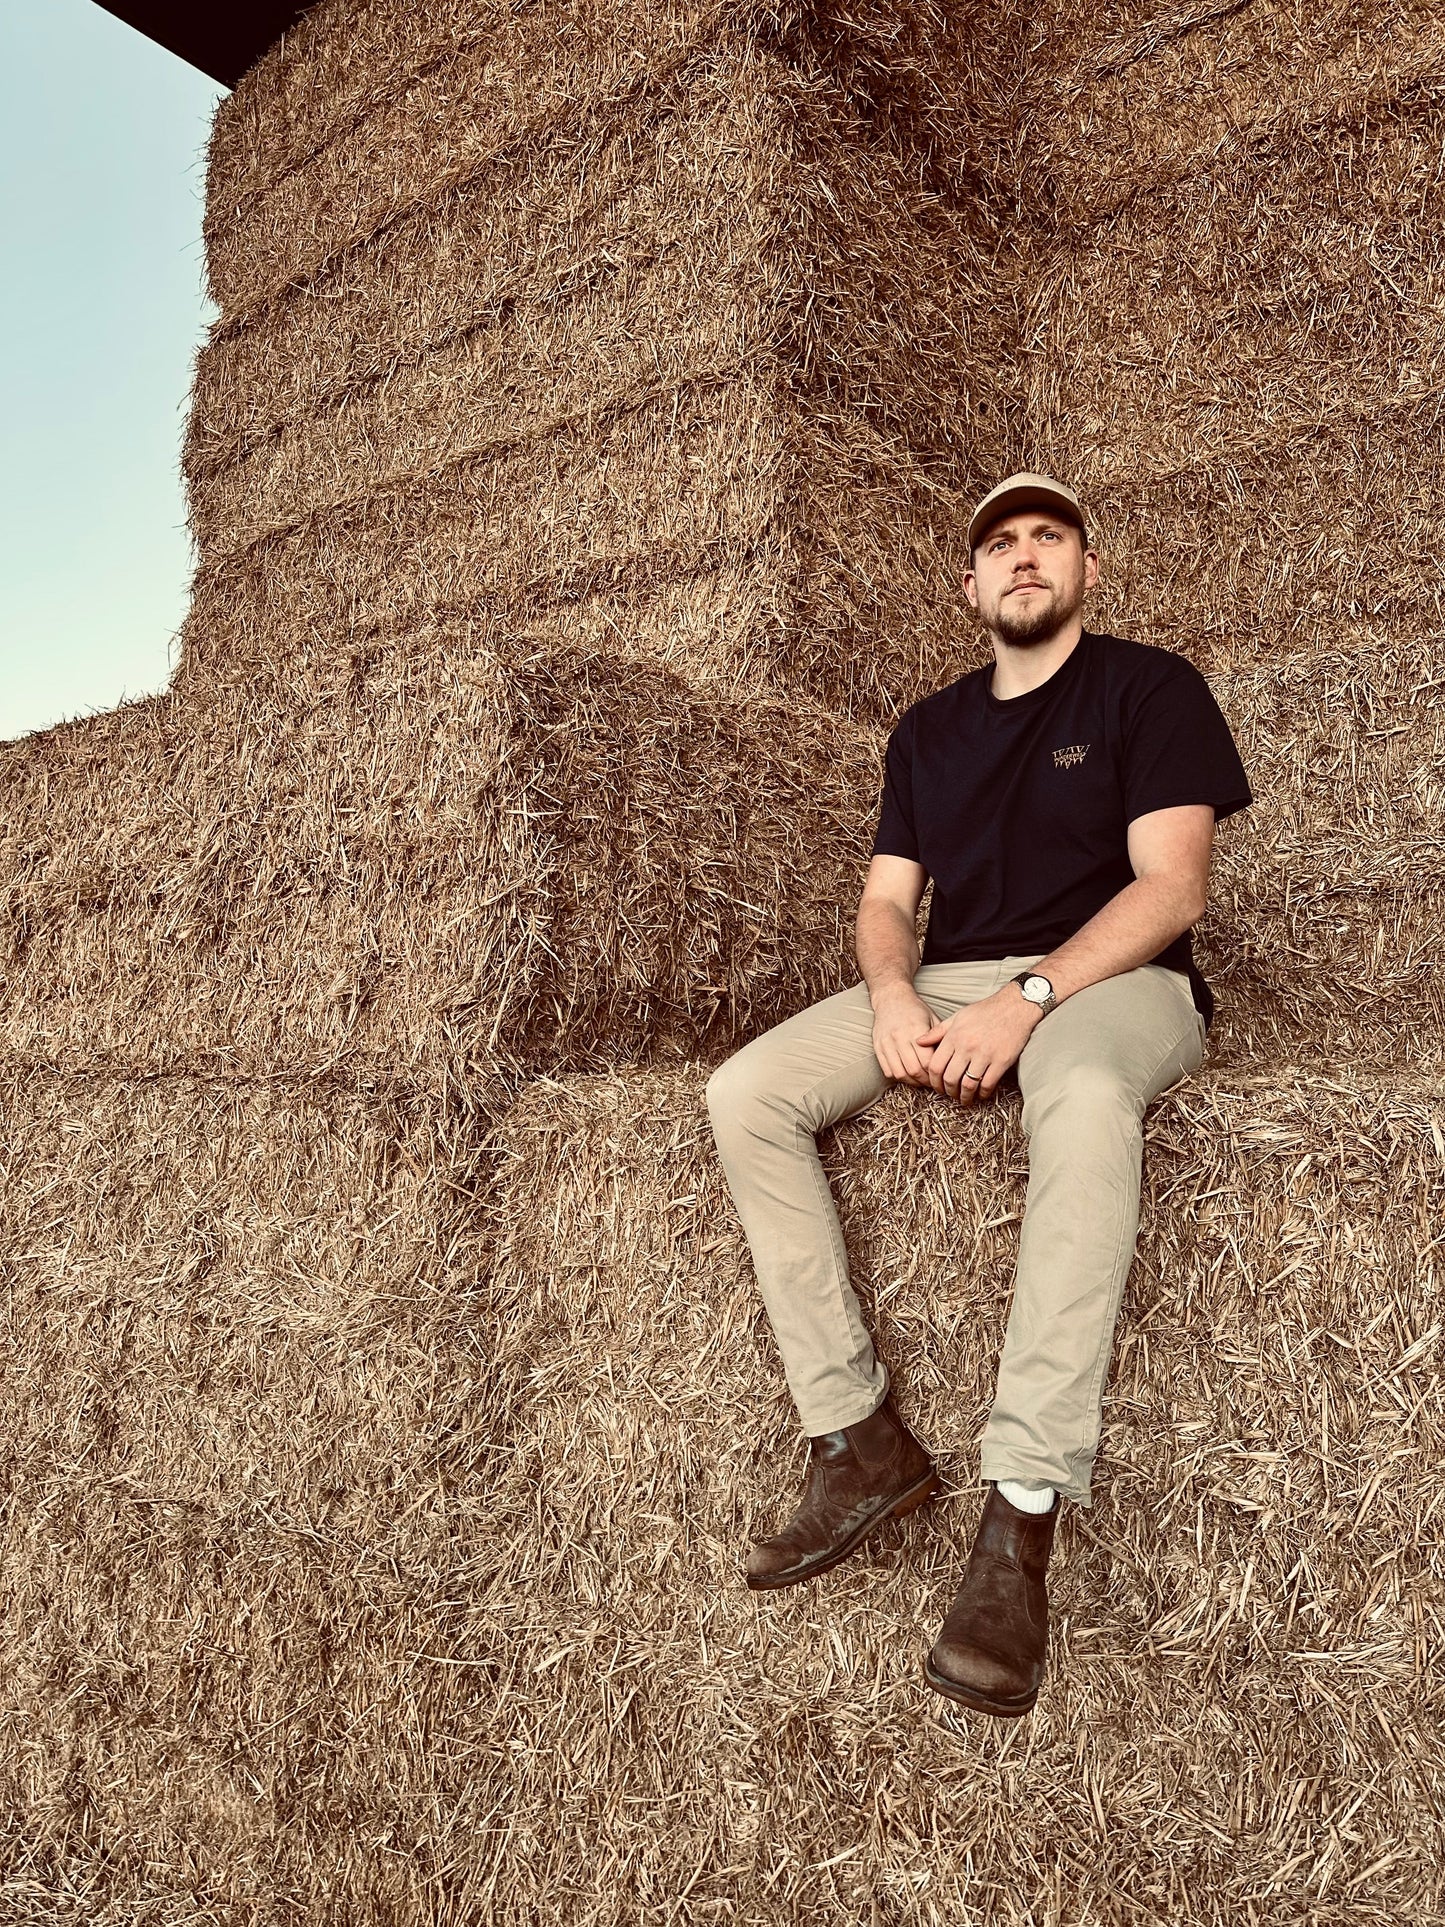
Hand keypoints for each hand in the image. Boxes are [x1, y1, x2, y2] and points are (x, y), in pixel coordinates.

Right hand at [871, 985, 943, 1086]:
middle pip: (914, 1070)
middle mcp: (899, 1037)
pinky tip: (908, 1075)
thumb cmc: (915, 1009)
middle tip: (933, 1083)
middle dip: (925, 1081)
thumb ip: (939, 1038)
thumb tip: (948, 1059)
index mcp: (916, 1029)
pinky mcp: (878, 1047)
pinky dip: (899, 1077)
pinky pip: (888, 1071)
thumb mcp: (932, 1018)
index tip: (941, 1076)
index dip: (935, 1073)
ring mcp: (886, 1043)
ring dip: (912, 1082)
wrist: (891, 998)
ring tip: (920, 1081)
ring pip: (900, 1073)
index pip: (927, 1061)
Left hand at [914, 987, 1040, 1104]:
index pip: (935, 1065)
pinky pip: (988, 1084)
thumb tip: (918, 1042)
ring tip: (965, 1099)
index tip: (937, 1086)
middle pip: (950, 1079)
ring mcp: (985, 1055)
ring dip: (965, 1096)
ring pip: (968, 1085)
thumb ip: (938, 1031)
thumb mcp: (958, 1016)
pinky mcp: (1001, 1061)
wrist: (1015, 1006)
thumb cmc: (986, 1010)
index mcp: (954, 1036)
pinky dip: (983, 1093)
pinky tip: (981, 1094)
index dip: (933, 1081)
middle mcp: (967, 1047)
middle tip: (950, 1094)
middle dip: (948, 1091)